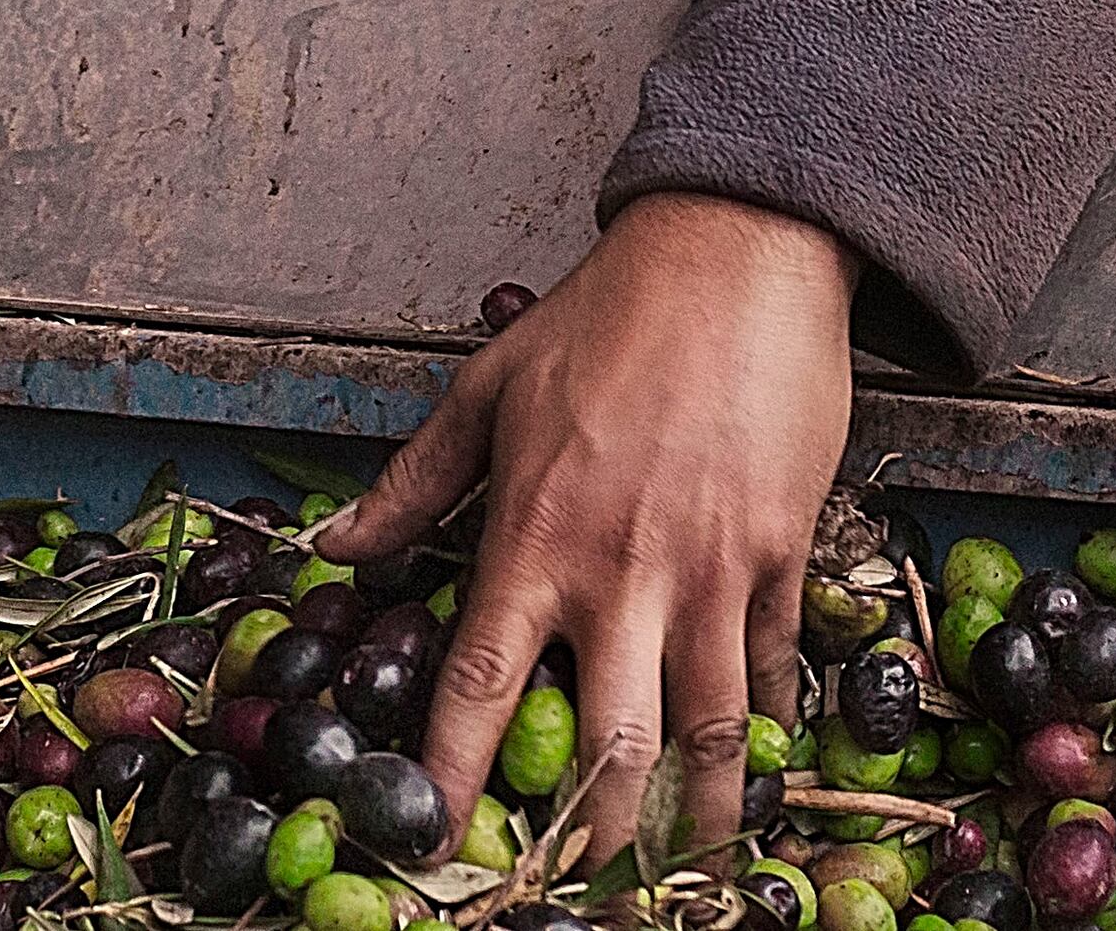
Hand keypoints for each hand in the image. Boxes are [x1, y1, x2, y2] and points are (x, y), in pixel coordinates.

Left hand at [324, 192, 857, 870]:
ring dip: (697, 819)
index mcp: (533, 535)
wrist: (738, 249)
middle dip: (593, 839)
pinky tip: (754, 771)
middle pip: (607, 746)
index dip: (453, 783)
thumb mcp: (486, 388)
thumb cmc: (608, 314)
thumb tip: (333, 548)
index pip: (479, 688)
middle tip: (576, 893)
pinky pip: (772, 671)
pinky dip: (764, 731)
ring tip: (683, 875)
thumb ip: (412, 485)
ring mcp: (712, 570)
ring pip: (709, 733)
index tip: (437, 847)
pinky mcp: (782, 553)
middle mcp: (621, 571)